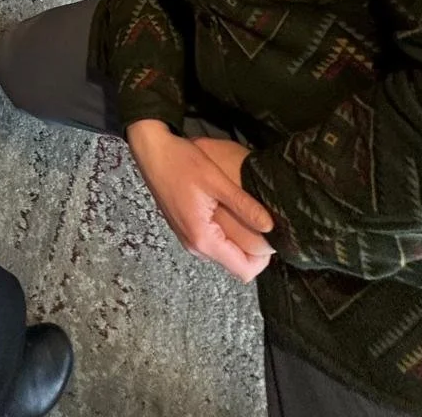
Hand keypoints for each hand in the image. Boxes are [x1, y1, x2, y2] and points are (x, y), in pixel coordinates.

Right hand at [192, 138, 275, 270]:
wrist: (151, 150)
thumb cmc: (181, 162)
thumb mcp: (216, 181)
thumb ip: (244, 204)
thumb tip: (271, 226)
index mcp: (203, 238)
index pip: (243, 271)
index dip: (263, 260)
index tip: (271, 237)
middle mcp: (194, 245)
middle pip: (234, 263)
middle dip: (252, 250)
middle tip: (262, 222)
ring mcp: (187, 238)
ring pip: (223, 253)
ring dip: (238, 240)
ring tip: (247, 214)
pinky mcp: (185, 228)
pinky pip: (212, 241)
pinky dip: (225, 232)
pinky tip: (228, 209)